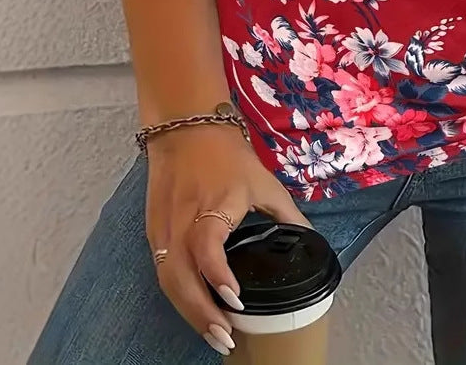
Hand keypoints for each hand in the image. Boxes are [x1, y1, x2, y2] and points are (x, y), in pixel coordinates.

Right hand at [145, 124, 309, 356]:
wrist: (185, 128)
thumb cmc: (228, 155)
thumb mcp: (264, 182)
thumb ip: (287, 215)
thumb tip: (312, 241)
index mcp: (214, 204)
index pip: (207, 246)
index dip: (218, 275)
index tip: (235, 298)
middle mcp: (183, 220)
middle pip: (182, 275)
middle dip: (201, 312)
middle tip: (226, 337)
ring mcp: (164, 228)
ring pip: (169, 280)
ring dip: (189, 311)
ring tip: (214, 335)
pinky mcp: (154, 233)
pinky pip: (163, 272)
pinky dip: (178, 296)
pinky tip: (196, 312)